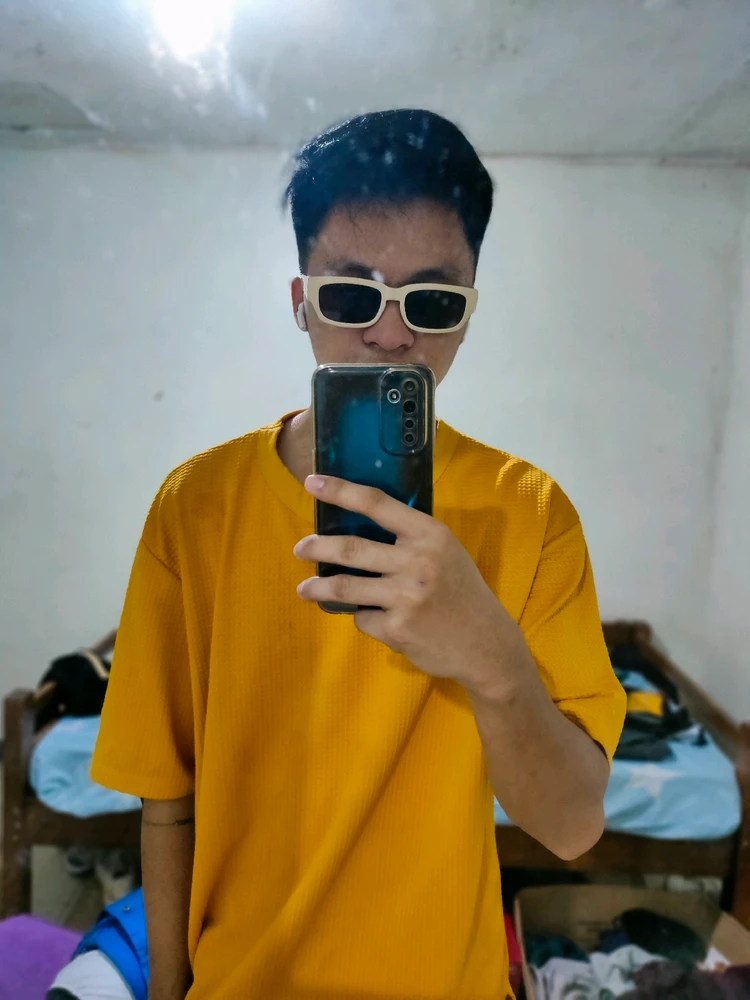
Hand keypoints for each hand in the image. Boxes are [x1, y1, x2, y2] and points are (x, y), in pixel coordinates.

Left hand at [294, 475, 521, 692]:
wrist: (486, 644)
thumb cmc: (461, 592)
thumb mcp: (445, 552)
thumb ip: (409, 539)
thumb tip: (357, 529)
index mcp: (430, 535)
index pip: (376, 504)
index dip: (340, 491)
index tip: (312, 482)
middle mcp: (417, 562)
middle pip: (350, 548)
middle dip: (317, 547)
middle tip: (301, 548)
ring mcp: (406, 597)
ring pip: (345, 587)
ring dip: (318, 587)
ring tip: (305, 588)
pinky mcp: (397, 629)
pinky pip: (364, 618)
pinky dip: (364, 617)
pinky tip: (379, 620)